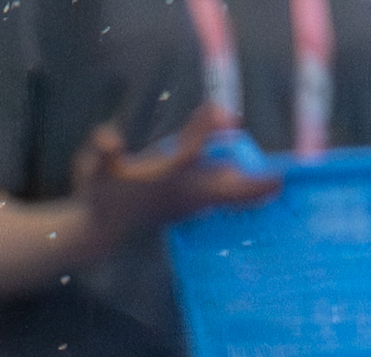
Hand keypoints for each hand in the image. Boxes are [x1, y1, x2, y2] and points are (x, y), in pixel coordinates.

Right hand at [66, 109, 276, 260]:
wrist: (98, 228)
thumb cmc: (97, 193)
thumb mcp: (91, 167)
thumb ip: (100, 150)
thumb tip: (110, 141)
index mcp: (161, 177)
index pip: (188, 150)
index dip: (203, 130)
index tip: (225, 114)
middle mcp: (179, 192)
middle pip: (221, 190)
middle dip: (248, 186)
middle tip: (280, 181)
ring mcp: (186, 203)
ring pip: (225, 197)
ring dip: (249, 192)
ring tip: (277, 185)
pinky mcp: (188, 207)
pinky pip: (222, 199)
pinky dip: (242, 195)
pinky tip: (261, 190)